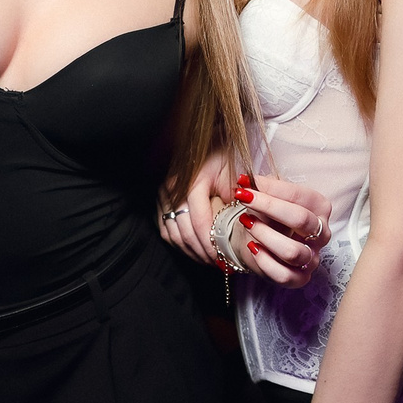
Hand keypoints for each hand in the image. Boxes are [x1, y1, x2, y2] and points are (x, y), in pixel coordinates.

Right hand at [160, 151, 233, 266]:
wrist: (206, 138)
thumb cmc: (223, 155)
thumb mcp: (235, 173)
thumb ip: (237, 199)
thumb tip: (243, 227)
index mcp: (192, 181)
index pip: (199, 223)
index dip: (211, 244)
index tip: (224, 257)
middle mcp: (173, 189)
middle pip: (184, 232)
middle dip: (202, 252)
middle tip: (218, 264)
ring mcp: (163, 194)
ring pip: (172, 234)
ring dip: (190, 251)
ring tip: (208, 260)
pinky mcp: (159, 199)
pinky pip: (165, 228)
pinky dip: (178, 242)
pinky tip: (193, 249)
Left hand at [162, 163, 330, 289]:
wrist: (262, 241)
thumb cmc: (269, 215)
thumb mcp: (268, 196)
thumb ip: (260, 188)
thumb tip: (245, 180)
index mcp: (319, 207)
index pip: (298, 195)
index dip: (270, 188)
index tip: (245, 182)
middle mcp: (322, 233)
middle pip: (301, 219)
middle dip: (268, 206)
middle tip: (243, 199)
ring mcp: (312, 257)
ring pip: (292, 251)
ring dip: (265, 236)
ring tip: (247, 223)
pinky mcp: (300, 278)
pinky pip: (284, 275)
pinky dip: (265, 262)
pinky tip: (252, 248)